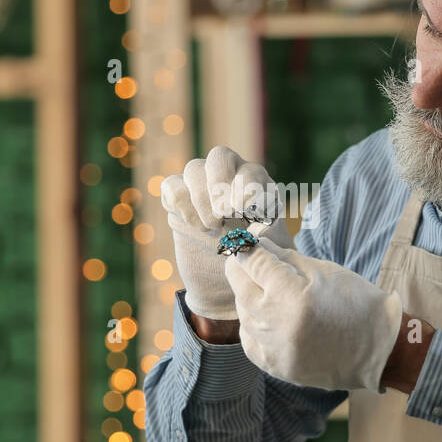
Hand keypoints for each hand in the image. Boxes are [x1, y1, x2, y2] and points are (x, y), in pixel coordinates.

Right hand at [161, 146, 293, 320]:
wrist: (223, 285)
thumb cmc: (253, 263)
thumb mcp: (269, 253)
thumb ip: (269, 236)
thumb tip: (260, 227)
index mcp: (258, 186)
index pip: (252, 171)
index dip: (248, 185)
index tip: (245, 209)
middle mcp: (229, 178)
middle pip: (220, 156)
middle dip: (219, 181)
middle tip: (223, 212)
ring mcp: (201, 186)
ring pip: (193, 169)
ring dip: (201, 198)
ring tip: (211, 227)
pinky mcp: (179, 200)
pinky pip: (171, 186)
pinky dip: (180, 203)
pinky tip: (194, 226)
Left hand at [225, 236, 401, 392]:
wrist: (379, 349)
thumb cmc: (355, 303)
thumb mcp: (322, 270)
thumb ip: (284, 257)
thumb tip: (255, 245)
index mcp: (290, 294)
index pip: (252, 261)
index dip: (247, 246)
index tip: (246, 241)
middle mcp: (275, 323)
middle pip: (239, 285)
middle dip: (242, 268)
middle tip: (251, 260)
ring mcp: (273, 348)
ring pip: (243, 313)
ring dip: (249, 296)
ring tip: (268, 290)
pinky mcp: (275, 366)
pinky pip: (249, 340)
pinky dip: (253, 325)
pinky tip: (268, 317)